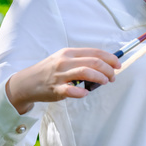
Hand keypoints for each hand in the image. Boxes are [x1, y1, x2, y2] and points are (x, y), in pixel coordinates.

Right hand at [5, 47, 121, 112]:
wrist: (27, 82)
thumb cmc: (49, 71)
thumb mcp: (64, 60)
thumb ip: (81, 61)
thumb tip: (104, 65)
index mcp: (69, 53)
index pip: (95, 52)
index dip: (110, 58)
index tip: (118, 65)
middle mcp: (65, 61)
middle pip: (94, 62)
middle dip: (108, 69)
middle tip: (113, 77)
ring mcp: (60, 75)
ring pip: (85, 72)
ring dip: (100, 77)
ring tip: (105, 82)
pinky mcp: (56, 89)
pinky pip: (71, 90)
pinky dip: (81, 92)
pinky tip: (85, 93)